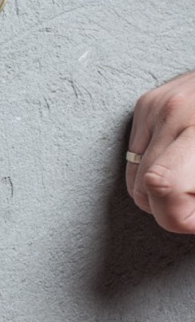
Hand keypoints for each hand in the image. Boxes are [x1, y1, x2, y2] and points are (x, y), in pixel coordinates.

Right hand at [127, 70, 194, 232]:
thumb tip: (190, 219)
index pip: (162, 188)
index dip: (179, 218)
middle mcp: (173, 113)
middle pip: (143, 189)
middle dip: (171, 208)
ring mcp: (155, 106)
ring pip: (134, 177)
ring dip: (161, 190)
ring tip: (191, 179)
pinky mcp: (147, 102)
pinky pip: (136, 153)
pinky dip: (156, 165)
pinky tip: (183, 159)